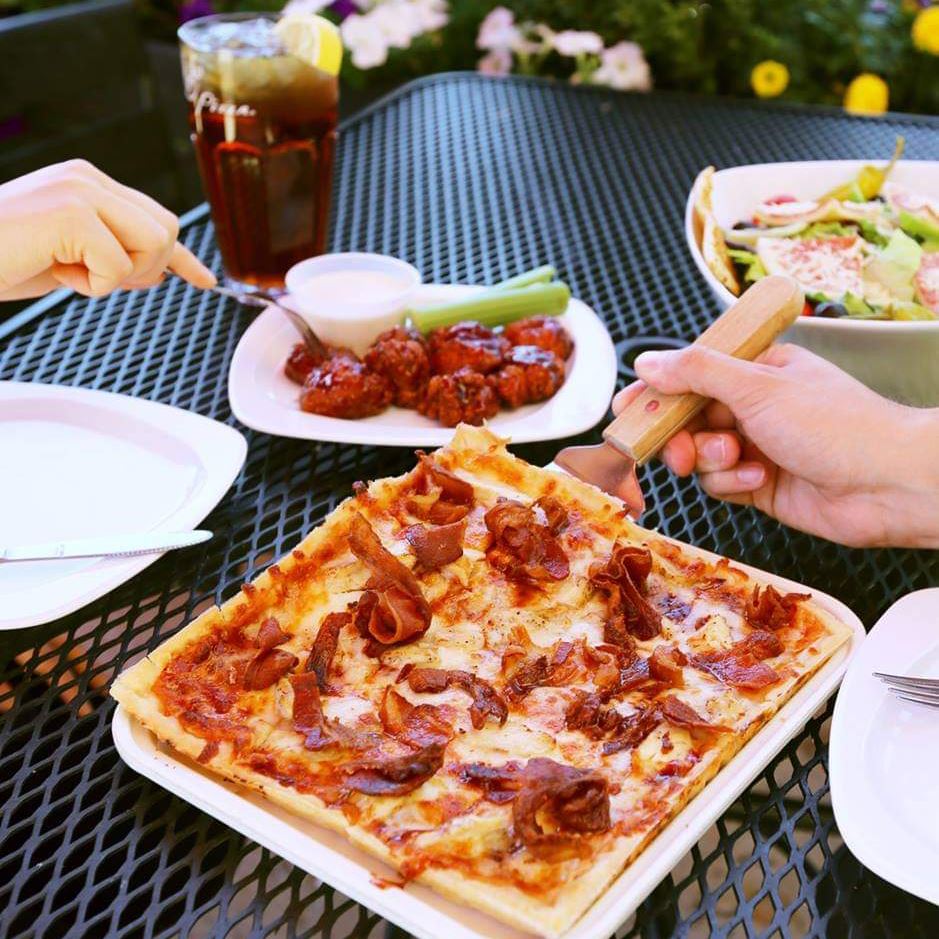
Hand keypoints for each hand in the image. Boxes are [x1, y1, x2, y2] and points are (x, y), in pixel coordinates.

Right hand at [0, 160, 215, 300]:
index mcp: (88, 184)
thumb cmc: (0, 258)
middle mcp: (89, 179)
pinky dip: (91, 285)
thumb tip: (158, 272)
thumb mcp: (68, 260)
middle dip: (143, 268)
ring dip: (119, 275)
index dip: (181, 256)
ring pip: (154, 244)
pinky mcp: (72, 212)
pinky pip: (118, 266)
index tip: (205, 280)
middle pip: (166, 231)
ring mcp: (81, 191)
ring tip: (71, 271)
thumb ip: (112, 258)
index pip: (156, 218)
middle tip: (92, 276)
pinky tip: (54, 270)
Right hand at [613, 343, 938, 548]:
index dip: (657, 393)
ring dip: (712, 461)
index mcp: (757, 370)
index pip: (691, 375)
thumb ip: (697, 373)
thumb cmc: (836, 424)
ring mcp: (757, 446)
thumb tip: (647, 362)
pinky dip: (733, 484)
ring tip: (739, 461)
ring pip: (700, 455)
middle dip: (680, 436)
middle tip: (676, 450)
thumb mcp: (758, 387)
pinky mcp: (760, 485)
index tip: (628, 408)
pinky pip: (721, 484)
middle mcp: (754, 407)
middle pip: (688, 418)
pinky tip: (760, 480)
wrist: (888, 485)